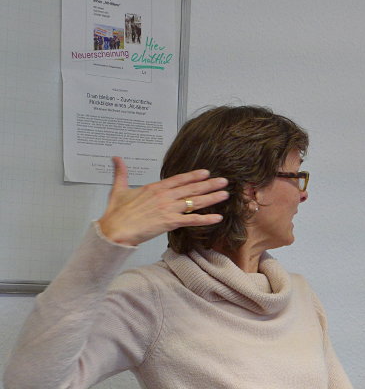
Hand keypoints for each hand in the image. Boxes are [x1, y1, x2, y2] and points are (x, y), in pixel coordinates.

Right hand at [97, 157, 229, 245]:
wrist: (115, 230)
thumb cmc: (116, 213)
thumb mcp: (118, 189)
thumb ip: (121, 173)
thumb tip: (116, 158)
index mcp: (154, 188)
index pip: (179, 179)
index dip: (194, 176)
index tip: (206, 172)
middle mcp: (164, 196)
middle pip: (191, 189)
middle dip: (209, 184)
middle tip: (224, 181)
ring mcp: (168, 208)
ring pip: (195, 202)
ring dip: (212, 198)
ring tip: (225, 194)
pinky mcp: (170, 222)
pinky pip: (192, 220)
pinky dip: (206, 219)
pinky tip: (218, 218)